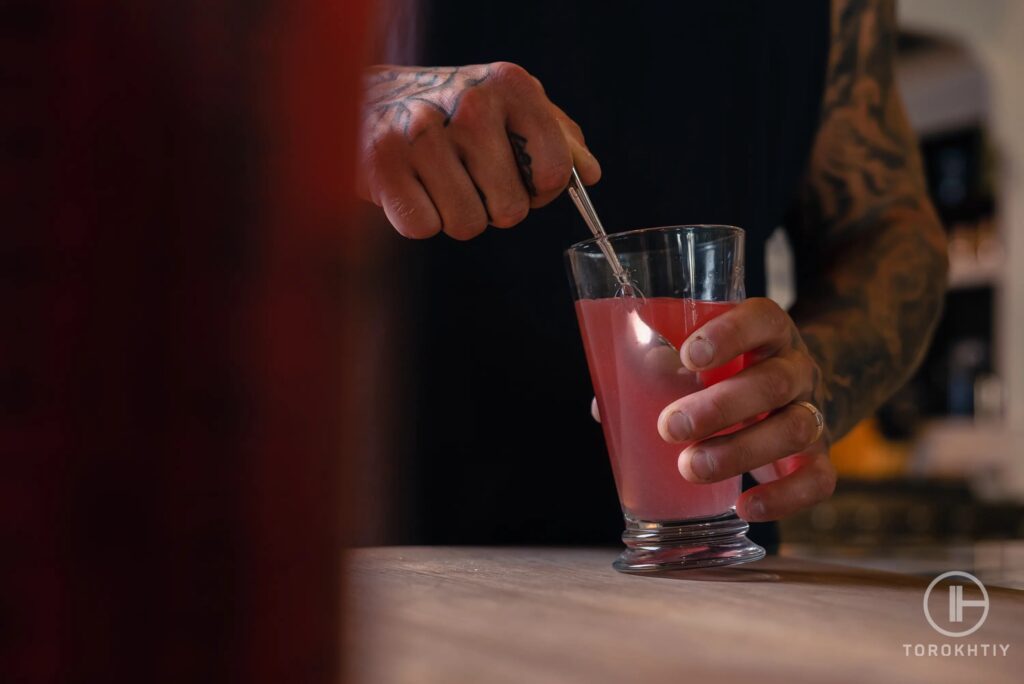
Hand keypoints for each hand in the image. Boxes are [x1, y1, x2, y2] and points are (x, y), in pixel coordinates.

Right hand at [359, 62, 600, 239]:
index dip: (541, 191)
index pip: (555, 171)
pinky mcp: (382, 164)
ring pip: (467, 225)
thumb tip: (589, 175)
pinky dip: (419, 219)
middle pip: (511, 211)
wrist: (368, 95)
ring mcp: (422, 133)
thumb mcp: (510, 105)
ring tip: (439, 181)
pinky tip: (411, 187)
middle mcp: (469, 104)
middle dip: (494, 207)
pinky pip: (423, 228)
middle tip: (470, 177)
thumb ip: (557, 138)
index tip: (522, 179)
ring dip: (456, 215)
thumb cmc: (453, 108)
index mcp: (510, 85)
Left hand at [655, 298, 836, 521]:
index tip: (689, 355)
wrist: (792, 394)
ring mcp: (813, 412)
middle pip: (773, 382)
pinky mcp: (820, 456)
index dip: (729, 335)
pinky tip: (744, 507)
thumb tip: (604, 408)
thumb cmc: (730, 373)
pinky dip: (783, 498)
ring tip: (691, 467)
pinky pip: (817, 479)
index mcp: (766, 332)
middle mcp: (796, 368)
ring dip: (740, 452)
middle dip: (720, 407)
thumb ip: (657, 372)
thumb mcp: (703, 360)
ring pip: (794, 429)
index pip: (761, 319)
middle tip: (670, 426)